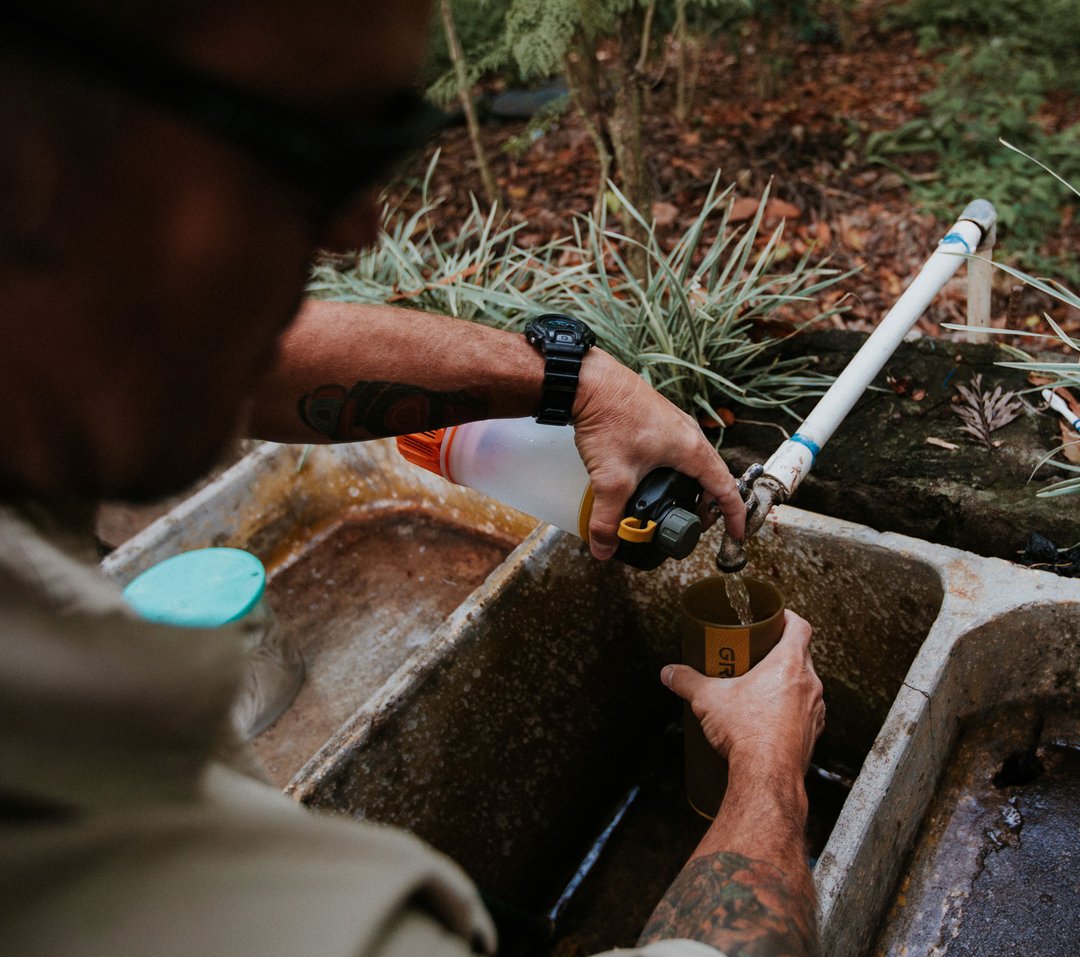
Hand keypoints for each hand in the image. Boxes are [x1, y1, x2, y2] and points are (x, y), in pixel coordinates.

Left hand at [572, 349, 745, 559]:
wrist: (588, 380)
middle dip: (707, 504)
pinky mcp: (656, 419)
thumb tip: (604, 549)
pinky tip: (651, 478)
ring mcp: (673, 423)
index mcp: (691, 450)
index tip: (736, 535)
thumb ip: (607, 518)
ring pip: (693, 462)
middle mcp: (689, 434)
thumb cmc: (609, 419)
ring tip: (671, 505)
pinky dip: (675, 470)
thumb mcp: (610, 478)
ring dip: (690, 486)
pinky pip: (677, 450)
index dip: (733, 516)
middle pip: (712, 476)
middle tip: (691, 524)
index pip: (725, 489)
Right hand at [660, 610, 823, 777]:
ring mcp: (814, 710)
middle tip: (758, 654)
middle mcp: (809, 684)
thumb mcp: (709, 699)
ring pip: (805, 685)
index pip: (800, 627)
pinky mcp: (812, 734)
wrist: (767, 775)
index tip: (776, 618)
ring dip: (787, 682)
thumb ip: (687, 681)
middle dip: (781, 652)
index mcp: (789, 664)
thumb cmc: (747, 731)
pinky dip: (790, 708)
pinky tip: (769, 718)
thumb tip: (670, 673)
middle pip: (802, 655)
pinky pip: (804, 712)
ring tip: (761, 687)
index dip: (788, 618)